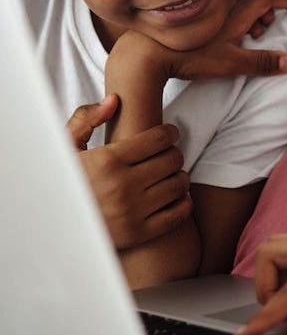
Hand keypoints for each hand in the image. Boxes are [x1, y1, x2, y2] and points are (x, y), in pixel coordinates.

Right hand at [68, 105, 191, 249]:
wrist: (54, 230)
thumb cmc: (63, 183)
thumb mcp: (65, 149)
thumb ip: (86, 120)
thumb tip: (114, 100)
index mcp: (107, 160)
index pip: (159, 138)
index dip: (169, 133)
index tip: (170, 134)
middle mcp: (123, 186)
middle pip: (173, 160)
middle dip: (174, 153)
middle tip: (169, 154)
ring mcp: (132, 212)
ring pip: (178, 185)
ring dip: (180, 176)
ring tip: (171, 174)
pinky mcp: (139, 234)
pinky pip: (177, 214)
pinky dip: (183, 202)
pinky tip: (175, 196)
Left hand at [109, 0, 286, 87]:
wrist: (145, 53)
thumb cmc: (190, 57)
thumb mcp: (230, 63)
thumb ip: (261, 62)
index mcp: (235, 10)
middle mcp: (222, 1)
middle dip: (269, 6)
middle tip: (270, 25)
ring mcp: (204, 4)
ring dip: (251, 10)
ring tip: (251, 30)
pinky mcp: (189, 12)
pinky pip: (220, 3)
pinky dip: (233, 11)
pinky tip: (226, 30)